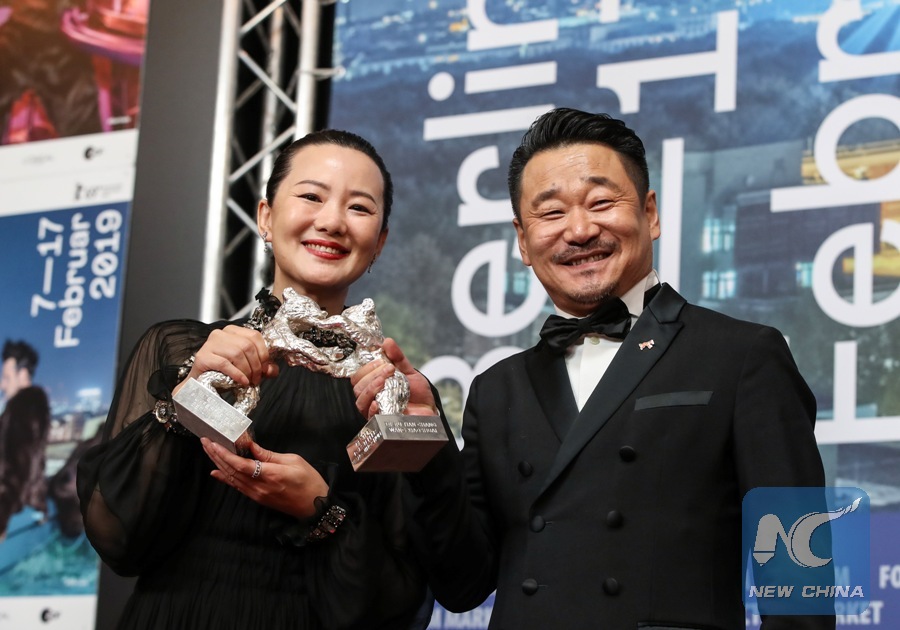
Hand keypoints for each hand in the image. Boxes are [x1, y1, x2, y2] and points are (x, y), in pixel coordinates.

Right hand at [175, 325, 278, 394]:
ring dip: (246, 371)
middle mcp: (220, 334)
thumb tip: (272, 370)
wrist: (200, 384)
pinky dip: (236, 374)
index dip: (264, 354)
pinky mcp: (203, 356)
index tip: (265, 369)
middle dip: (256, 365)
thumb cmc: (223, 373)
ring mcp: (210, 344)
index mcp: (233, 331)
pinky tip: (241, 382)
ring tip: (248, 381)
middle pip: (247, 346)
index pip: (255, 336)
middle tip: (256, 379)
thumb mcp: (247, 368)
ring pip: (237, 354)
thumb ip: (263, 367)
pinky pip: (224, 363)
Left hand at [201, 438, 327, 518]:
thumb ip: (269, 455)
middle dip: (216, 455)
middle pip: (232, 471)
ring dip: (218, 464)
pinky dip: (225, 478)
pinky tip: (216, 472)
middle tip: (205, 442)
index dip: (225, 454)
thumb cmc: (309, 481)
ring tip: (208, 451)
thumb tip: (251, 446)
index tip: (213, 443)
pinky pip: (237, 487)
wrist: (315, 506)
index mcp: (270, 475)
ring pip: (232, 478)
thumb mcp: (293, 461)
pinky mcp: (257, 498)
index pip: (241, 464)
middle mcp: (259, 487)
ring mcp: (257, 495)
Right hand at [351, 338, 437, 418]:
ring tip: (386, 381)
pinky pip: (369, 416)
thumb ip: (398, 358)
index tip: (383, 360)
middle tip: (389, 369)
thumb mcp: (409, 372)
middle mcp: (371, 398)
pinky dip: (372, 407)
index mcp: (373, 384)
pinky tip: (379, 402)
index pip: (358, 376)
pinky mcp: (381, 422)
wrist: (429, 410)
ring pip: (360, 400)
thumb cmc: (417, 393)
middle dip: (372, 375)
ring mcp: (375, 410)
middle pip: (357, 387)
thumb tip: (387, 341)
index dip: (367, 367)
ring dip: (371, 388)